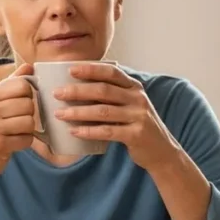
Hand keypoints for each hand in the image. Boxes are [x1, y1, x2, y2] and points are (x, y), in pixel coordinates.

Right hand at [0, 62, 39, 180]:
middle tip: (16, 123)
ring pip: (29, 121)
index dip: (28, 96)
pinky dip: (24, 143)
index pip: (22, 85)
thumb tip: (30, 66)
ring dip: (27, 131)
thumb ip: (11, 84)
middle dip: (28, 115)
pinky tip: (12, 144)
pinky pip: (27, 139)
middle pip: (28, 103)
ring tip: (13, 133)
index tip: (20, 106)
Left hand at [53, 62, 180, 171]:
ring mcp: (138, 116)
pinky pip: (108, 131)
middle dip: (78, 91)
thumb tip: (78, 88)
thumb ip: (114, 95)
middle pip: (103, 90)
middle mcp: (138, 99)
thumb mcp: (131, 105)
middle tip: (57, 93)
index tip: (70, 69)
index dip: (91, 69)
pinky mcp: (136, 135)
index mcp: (135, 87)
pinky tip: (74, 131)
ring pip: (103, 111)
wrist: (162, 150)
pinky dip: (89, 131)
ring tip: (60, 114)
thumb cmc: (138, 125)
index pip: (111, 72)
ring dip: (79, 112)